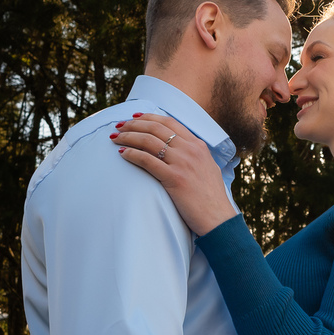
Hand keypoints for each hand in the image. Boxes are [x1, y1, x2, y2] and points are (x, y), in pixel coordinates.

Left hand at [112, 113, 238, 235]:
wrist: (217, 217)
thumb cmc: (211, 197)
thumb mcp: (208, 167)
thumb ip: (195, 154)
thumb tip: (180, 147)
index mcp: (198, 145)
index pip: (170, 122)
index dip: (149, 117)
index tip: (134, 118)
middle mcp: (190, 150)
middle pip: (155, 128)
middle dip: (133, 124)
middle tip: (119, 126)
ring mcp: (182, 163)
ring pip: (148, 141)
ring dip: (128, 137)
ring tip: (115, 138)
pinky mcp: (174, 178)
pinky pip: (147, 160)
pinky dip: (132, 154)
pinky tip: (122, 154)